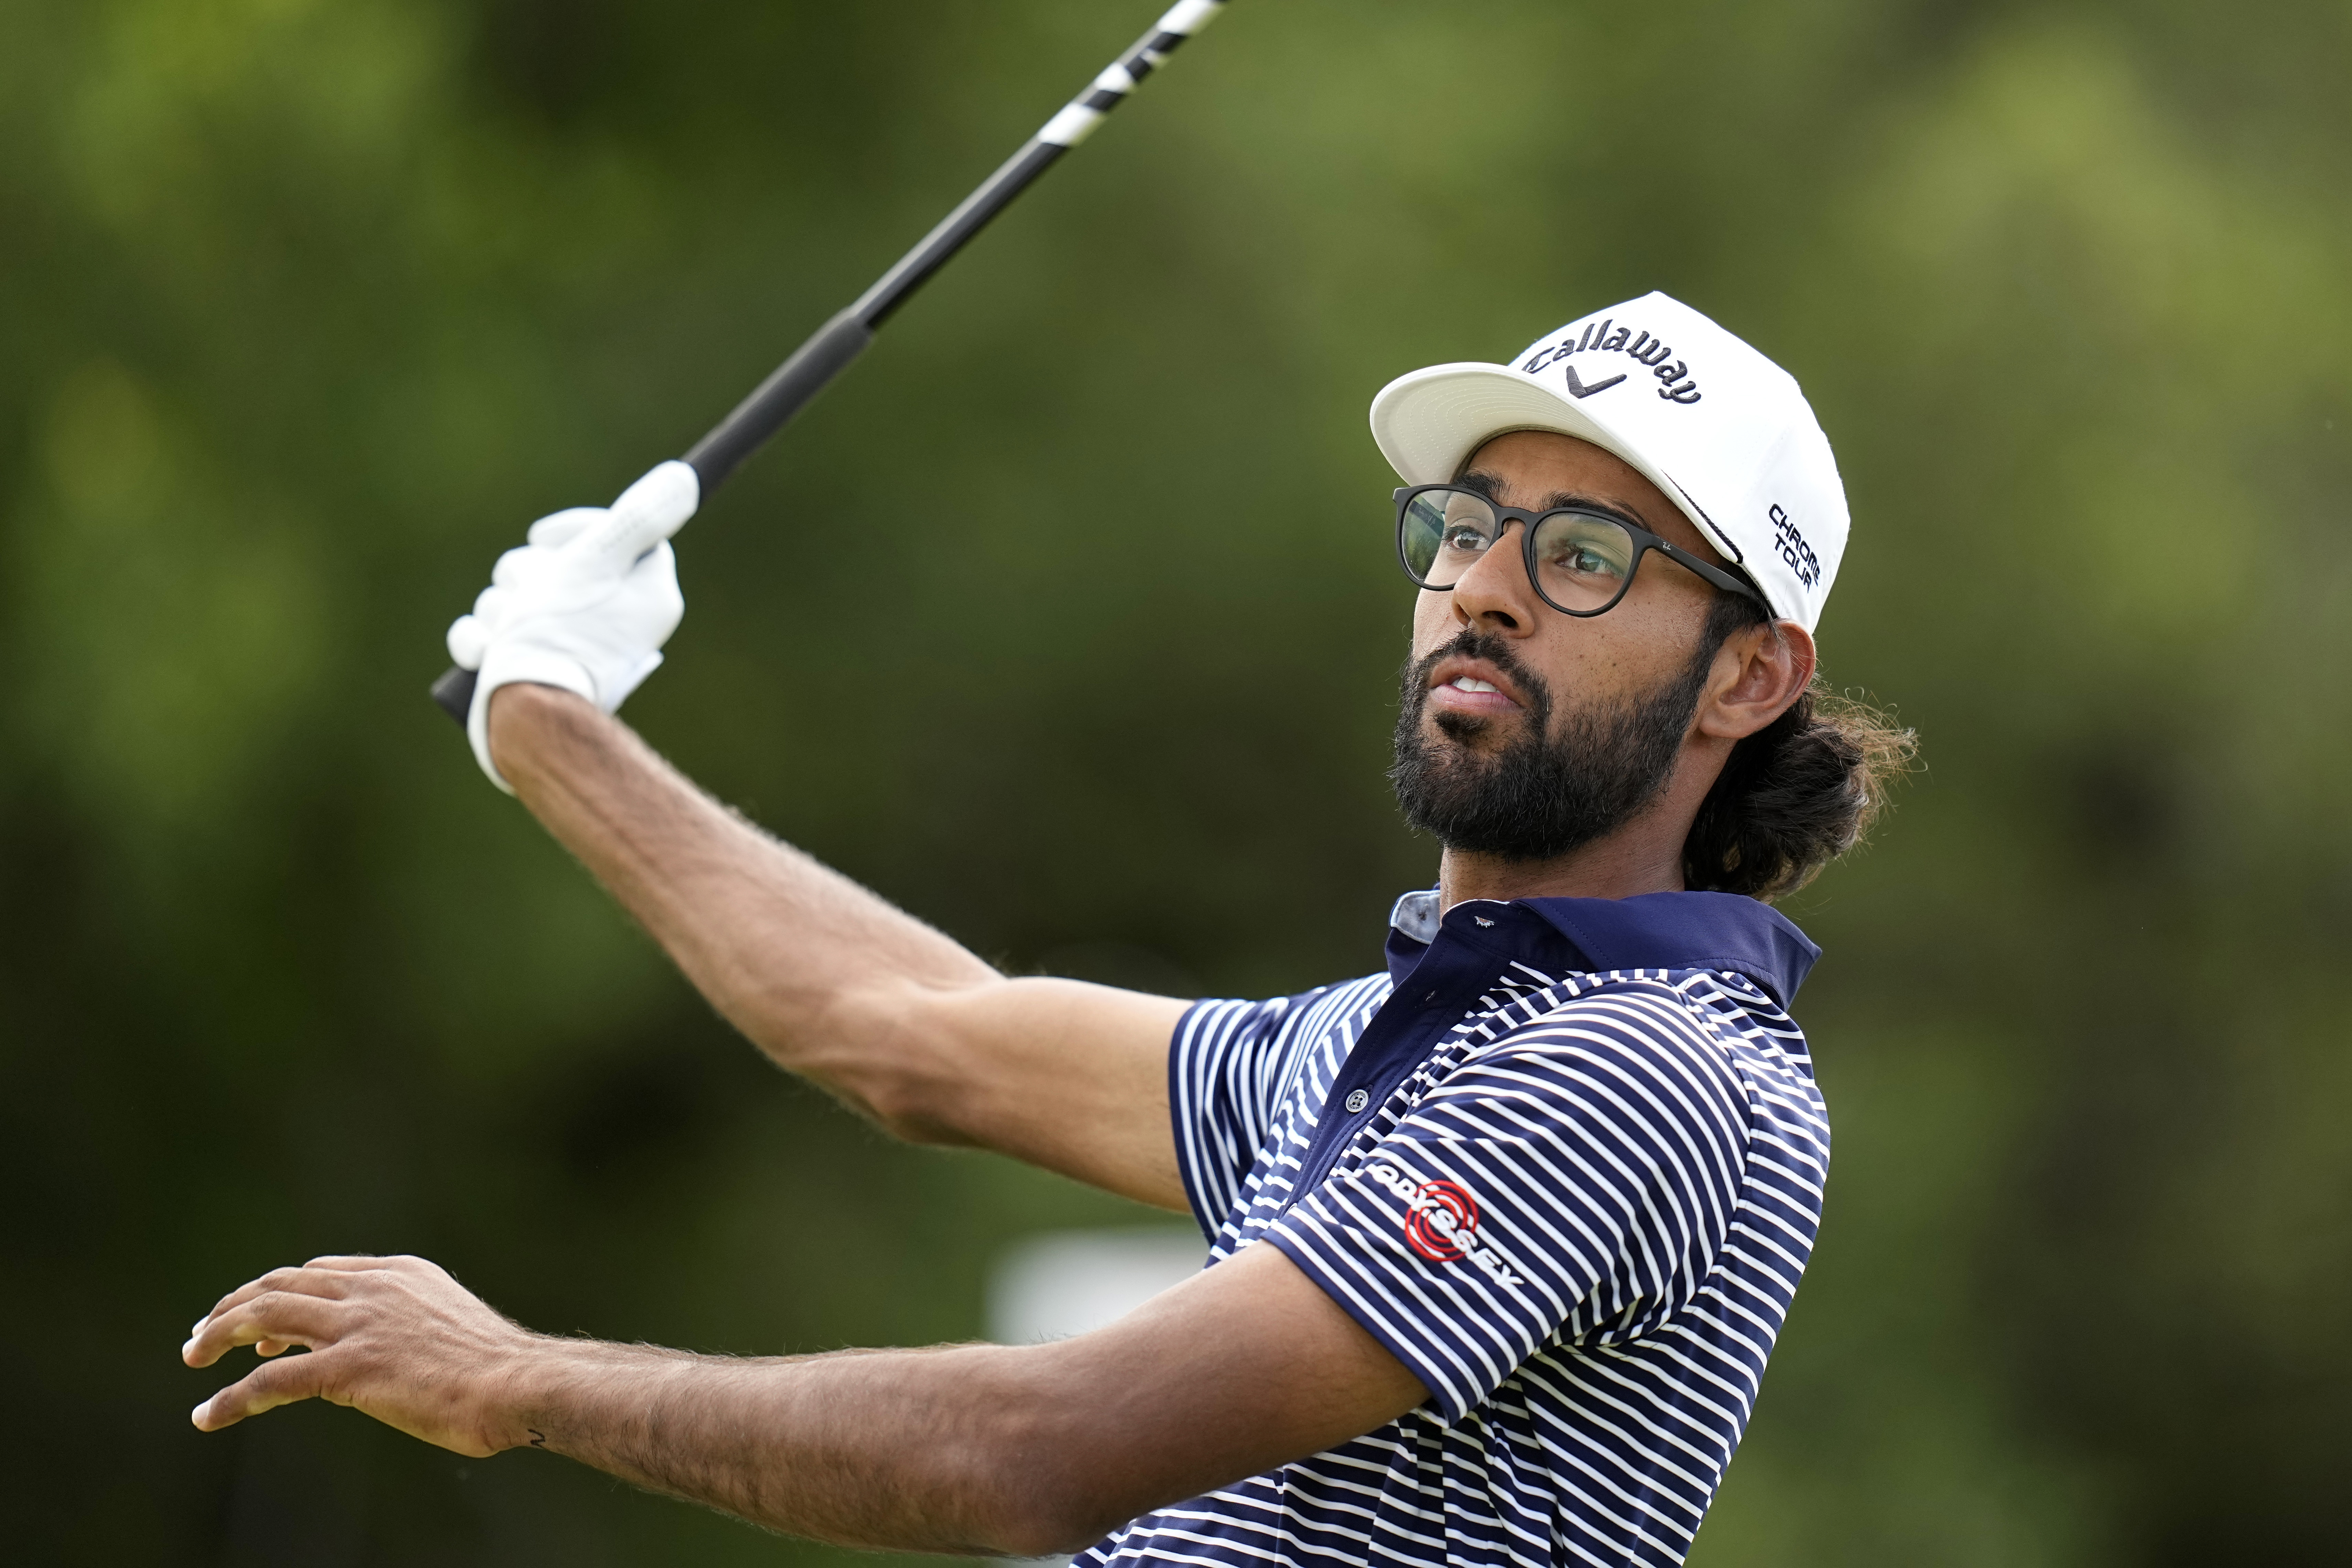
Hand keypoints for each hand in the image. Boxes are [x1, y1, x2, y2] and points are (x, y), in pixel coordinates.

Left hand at [184, 1255, 537, 1457]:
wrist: (517, 1383)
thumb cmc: (497, 1368)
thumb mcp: (451, 1325)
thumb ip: (414, 1325)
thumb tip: (397, 1354)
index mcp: (401, 1273)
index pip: (321, 1273)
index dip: (281, 1292)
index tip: (257, 1322)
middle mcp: (373, 1289)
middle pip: (281, 1284)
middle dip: (235, 1305)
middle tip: (203, 1332)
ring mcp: (358, 1325)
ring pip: (264, 1316)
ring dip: (218, 1336)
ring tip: (193, 1357)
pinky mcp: (346, 1368)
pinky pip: (269, 1382)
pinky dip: (230, 1399)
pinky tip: (208, 1415)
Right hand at [446, 459, 698, 791]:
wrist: (526, 715)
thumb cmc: (562, 634)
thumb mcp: (599, 562)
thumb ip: (639, 519)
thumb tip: (683, 479)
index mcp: (644, 592)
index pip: (614, 532)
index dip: (572, 530)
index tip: (548, 540)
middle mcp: (612, 617)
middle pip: (555, 562)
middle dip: (527, 577)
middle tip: (532, 600)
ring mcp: (566, 644)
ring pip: (516, 594)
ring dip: (500, 609)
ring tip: (510, 634)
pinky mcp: (525, 667)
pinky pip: (491, 632)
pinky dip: (482, 640)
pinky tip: (486, 652)